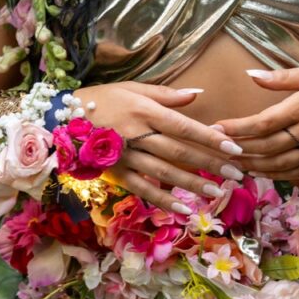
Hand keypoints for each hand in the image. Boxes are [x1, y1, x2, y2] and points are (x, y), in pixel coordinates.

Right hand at [78, 81, 244, 211]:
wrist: (64, 117)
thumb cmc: (104, 98)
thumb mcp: (134, 88)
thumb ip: (166, 94)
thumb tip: (198, 94)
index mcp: (144, 111)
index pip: (183, 126)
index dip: (209, 138)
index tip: (233, 147)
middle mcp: (138, 135)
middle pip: (179, 151)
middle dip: (209, 164)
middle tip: (235, 174)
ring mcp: (126, 157)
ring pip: (164, 173)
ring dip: (191, 184)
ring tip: (215, 193)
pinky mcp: (117, 173)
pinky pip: (142, 189)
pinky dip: (162, 200)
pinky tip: (182, 210)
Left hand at [213, 66, 298, 180]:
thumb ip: (284, 77)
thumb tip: (251, 75)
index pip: (262, 122)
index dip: (237, 128)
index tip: (216, 128)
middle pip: (266, 146)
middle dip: (238, 148)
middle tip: (217, 148)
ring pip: (278, 165)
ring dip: (253, 166)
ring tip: (234, 162)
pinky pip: (296, 173)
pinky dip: (276, 175)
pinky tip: (263, 172)